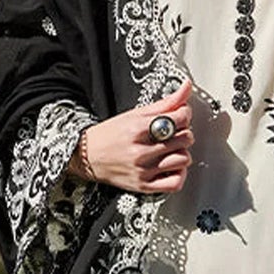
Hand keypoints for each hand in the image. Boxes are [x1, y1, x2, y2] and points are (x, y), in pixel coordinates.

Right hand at [67, 77, 194, 192]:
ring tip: (171, 150)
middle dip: (183, 133)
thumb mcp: (135, 113)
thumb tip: (187, 87)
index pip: (179, 119)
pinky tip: (171, 167)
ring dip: (181, 153)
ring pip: (183, 160)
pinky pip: (175, 183)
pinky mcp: (144, 186)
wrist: (87, 157)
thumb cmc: (109, 134)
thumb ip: (165, 103)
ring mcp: (143, 170)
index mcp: (138, 128)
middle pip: (184, 139)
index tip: (180, 115)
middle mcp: (141, 151)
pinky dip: (179, 174)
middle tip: (173, 133)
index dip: (184, 115)